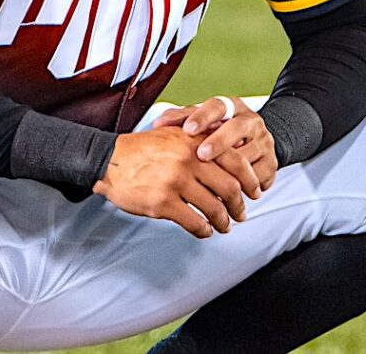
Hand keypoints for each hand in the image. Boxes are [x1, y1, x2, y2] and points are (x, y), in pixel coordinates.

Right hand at [92, 126, 247, 238]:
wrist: (110, 160)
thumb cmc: (142, 149)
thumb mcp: (174, 135)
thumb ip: (199, 143)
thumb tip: (227, 156)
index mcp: (194, 141)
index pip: (236, 161)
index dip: (250, 179)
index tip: (256, 191)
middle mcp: (189, 159)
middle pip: (229, 187)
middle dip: (239, 205)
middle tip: (242, 214)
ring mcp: (176, 182)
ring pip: (214, 208)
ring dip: (223, 221)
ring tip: (224, 226)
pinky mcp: (163, 203)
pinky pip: (194, 222)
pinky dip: (204, 230)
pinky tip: (204, 231)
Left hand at [153, 97, 278, 195]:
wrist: (255, 142)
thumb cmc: (220, 132)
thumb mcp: (203, 122)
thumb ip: (181, 120)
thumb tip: (157, 125)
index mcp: (231, 107)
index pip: (218, 106)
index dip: (203, 117)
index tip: (189, 129)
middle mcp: (250, 121)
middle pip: (237, 128)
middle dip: (218, 142)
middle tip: (201, 156)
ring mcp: (263, 141)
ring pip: (249, 155)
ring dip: (230, 169)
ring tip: (209, 180)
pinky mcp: (272, 162)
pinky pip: (259, 176)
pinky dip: (245, 186)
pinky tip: (232, 196)